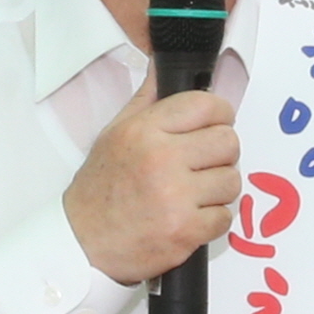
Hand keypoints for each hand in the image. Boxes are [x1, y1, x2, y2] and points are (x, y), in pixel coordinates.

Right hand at [64, 77, 238, 284]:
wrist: (82, 243)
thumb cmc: (100, 190)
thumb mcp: (114, 134)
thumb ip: (146, 101)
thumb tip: (163, 69)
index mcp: (145, 131)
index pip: (206, 105)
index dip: (219, 115)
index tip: (213, 126)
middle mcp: (161, 159)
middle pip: (228, 142)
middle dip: (221, 154)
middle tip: (203, 165)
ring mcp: (175, 197)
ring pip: (232, 181)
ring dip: (218, 189)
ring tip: (194, 194)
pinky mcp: (185, 231)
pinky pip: (225, 217)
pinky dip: (212, 220)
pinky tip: (190, 217)